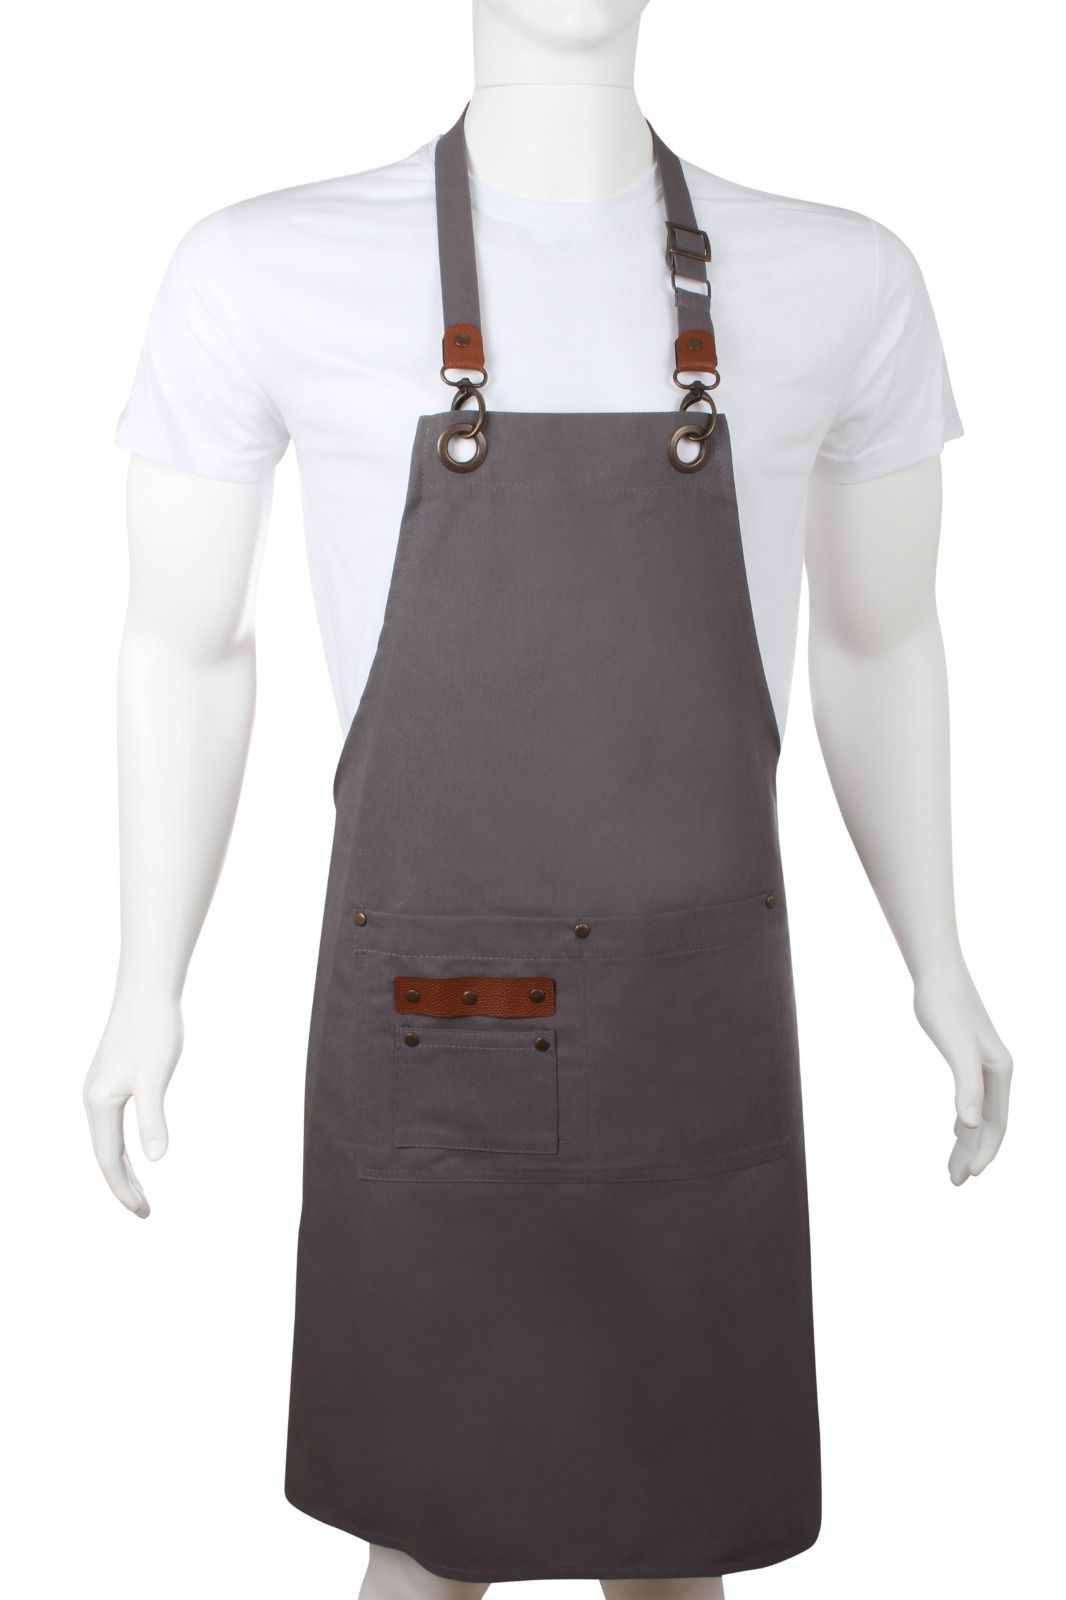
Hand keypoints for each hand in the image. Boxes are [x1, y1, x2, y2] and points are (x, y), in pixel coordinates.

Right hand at [83, 990, 182, 1216]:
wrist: (147, 991)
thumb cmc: (153, 1032)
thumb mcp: (155, 1078)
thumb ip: (153, 1119)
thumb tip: (155, 1160)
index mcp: (100, 1103)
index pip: (108, 1159)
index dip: (124, 1188)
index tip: (143, 1212)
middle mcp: (94, 1098)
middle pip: (105, 1154)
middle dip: (123, 1185)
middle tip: (144, 1212)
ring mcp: (100, 1087)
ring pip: (108, 1139)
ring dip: (122, 1167)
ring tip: (142, 1191)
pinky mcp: (111, 1077)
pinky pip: (112, 1123)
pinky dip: (122, 1144)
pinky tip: (135, 1149)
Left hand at [912, 963, 1011, 1184]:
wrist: (937, 972)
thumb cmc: (944, 1007)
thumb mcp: (956, 1048)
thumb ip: (965, 1087)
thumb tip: (966, 1126)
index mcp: (999, 1073)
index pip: (996, 1125)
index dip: (984, 1152)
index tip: (968, 1177)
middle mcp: (997, 1071)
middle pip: (989, 1125)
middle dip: (973, 1154)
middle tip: (955, 1182)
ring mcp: (984, 1064)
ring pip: (979, 1113)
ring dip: (967, 1142)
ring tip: (952, 1167)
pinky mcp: (969, 1056)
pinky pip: (972, 1098)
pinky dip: (964, 1120)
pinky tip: (955, 1128)